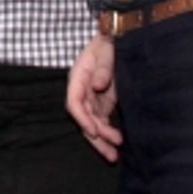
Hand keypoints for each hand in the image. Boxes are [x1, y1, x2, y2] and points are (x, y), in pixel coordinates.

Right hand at [66, 32, 122, 162]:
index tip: (94, 130)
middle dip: (95, 137)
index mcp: (79, 77)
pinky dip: (109, 133)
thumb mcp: (107, 49)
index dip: (82, 119)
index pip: (74, 103)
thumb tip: (98, 85)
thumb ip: (103, 66)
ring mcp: (92, 98)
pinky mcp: (103, 101)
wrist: (117, 37)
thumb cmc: (110, 42)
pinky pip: (103, 121)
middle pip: (83, 119)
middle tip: (110, 152)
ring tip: (115, 156)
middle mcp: (82, 91)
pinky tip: (117, 143)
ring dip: (103, 140)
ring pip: (93, 124)